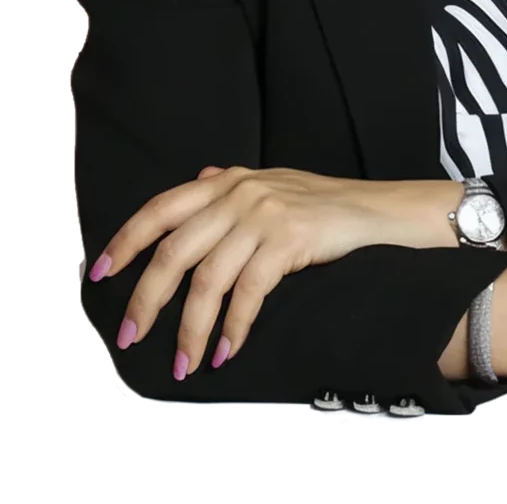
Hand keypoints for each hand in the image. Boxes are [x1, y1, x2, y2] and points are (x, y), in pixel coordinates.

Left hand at [90, 165, 389, 378]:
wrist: (369, 207)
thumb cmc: (317, 202)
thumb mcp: (267, 184)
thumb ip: (228, 187)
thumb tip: (195, 181)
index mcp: (225, 181)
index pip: (160, 209)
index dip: (125, 241)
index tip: (100, 273)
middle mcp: (237, 194)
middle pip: (175, 251)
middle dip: (147, 299)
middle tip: (132, 336)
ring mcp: (262, 216)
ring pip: (208, 280)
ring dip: (191, 329)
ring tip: (185, 362)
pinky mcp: (288, 240)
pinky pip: (248, 292)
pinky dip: (233, 327)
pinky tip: (227, 349)